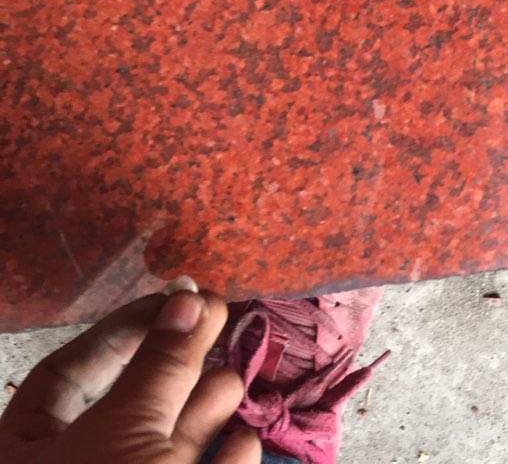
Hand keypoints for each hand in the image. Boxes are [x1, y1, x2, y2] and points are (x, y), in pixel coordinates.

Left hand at [0, 289, 260, 462]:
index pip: (64, 372)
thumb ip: (162, 361)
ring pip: (161, 442)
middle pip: (124, 402)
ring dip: (205, 405)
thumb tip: (191, 297)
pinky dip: (224, 456)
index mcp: (25, 450)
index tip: (173, 300)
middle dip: (175, 362)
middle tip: (217, 318)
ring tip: (235, 372)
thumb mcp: (130, 426)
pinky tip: (246, 434)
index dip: (120, 329)